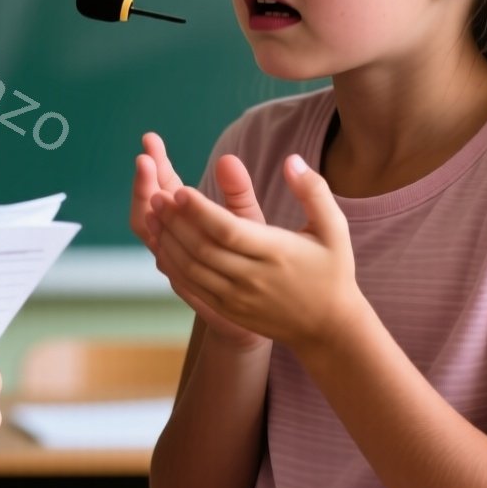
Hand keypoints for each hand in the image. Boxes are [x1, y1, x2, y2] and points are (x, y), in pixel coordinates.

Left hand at [151, 154, 365, 352]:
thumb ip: (313, 191)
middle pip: (203, 249)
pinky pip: (191, 285)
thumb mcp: (333, 228)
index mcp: (277, 253)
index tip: (180, 190)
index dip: (201, 211)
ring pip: (192, 268)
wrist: (328, 328)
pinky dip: (172, 263)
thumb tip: (292, 160)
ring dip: (168, 240)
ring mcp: (237, 297)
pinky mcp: (227, 308)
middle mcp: (253, 278)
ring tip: (152, 212)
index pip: (229, 231)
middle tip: (156, 195)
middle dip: (176, 221)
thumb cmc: (332, 271)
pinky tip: (162, 241)